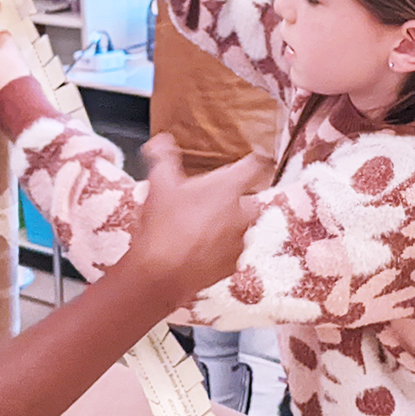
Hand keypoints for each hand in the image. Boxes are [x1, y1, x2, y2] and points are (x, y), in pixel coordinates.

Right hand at [119, 135, 270, 305]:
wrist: (160, 274)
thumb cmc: (163, 225)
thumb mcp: (158, 183)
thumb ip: (163, 157)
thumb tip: (161, 141)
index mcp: (228, 188)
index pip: (255, 166)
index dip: (256, 160)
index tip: (256, 159)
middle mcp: (242, 214)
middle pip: (249, 199)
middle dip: (234, 199)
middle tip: (209, 200)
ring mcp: (240, 242)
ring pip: (240, 226)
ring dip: (225, 224)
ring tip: (198, 227)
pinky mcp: (233, 265)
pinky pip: (231, 251)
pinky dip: (219, 249)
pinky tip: (198, 249)